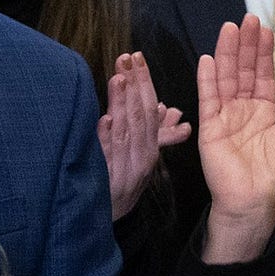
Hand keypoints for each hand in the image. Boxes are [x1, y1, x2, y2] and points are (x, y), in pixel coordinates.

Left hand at [97, 52, 191, 219]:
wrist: (107, 218)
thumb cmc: (124, 183)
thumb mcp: (145, 158)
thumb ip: (158, 133)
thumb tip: (169, 108)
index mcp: (150, 148)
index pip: (150, 110)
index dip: (145, 83)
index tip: (137, 57)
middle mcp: (141, 157)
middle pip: (141, 116)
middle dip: (135, 85)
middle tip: (127, 58)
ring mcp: (124, 168)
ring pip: (125, 131)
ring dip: (122, 103)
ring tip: (119, 78)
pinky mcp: (107, 180)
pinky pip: (107, 156)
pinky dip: (106, 136)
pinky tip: (105, 120)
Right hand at [197, 15, 274, 262]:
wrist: (254, 206)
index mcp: (264, 112)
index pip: (263, 75)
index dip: (263, 53)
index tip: (266, 29)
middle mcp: (243, 110)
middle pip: (243, 71)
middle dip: (245, 45)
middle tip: (249, 18)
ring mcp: (224, 118)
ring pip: (225, 78)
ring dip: (226, 54)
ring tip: (230, 29)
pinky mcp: (210, 129)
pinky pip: (208, 100)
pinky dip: (207, 80)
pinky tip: (208, 60)